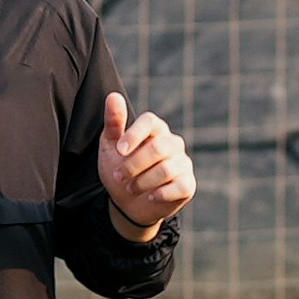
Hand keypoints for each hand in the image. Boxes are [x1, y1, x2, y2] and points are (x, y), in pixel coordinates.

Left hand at [95, 88, 195, 240]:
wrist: (127, 202)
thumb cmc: (119, 167)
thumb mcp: (110, 146)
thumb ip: (114, 122)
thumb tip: (113, 95)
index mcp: (155, 129)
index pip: (150, 121)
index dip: (135, 134)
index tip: (119, 150)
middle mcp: (172, 143)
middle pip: (158, 148)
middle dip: (133, 165)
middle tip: (118, 176)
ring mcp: (182, 163)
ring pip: (167, 169)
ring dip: (143, 182)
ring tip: (130, 188)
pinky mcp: (188, 184)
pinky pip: (180, 186)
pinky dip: (161, 194)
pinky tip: (150, 197)